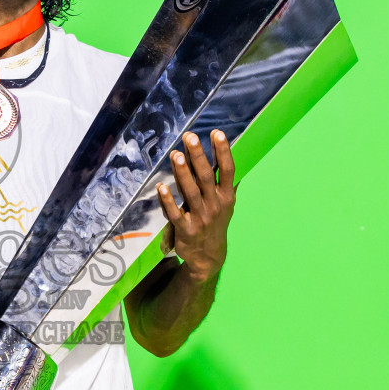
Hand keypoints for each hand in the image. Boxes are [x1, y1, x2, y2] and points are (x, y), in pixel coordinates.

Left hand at [156, 129, 235, 281]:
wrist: (209, 256)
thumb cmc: (215, 222)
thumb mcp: (226, 203)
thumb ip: (224, 181)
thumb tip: (228, 156)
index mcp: (226, 196)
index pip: (227, 170)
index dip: (223, 152)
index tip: (217, 133)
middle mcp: (215, 205)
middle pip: (206, 177)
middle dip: (198, 156)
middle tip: (190, 137)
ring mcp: (200, 217)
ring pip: (190, 192)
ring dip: (182, 173)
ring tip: (176, 154)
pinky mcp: (186, 229)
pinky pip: (175, 213)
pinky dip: (167, 201)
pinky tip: (160, 187)